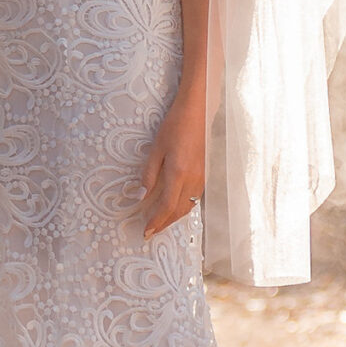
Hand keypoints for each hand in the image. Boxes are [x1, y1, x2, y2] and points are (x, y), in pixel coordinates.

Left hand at [139, 93, 205, 237]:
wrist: (197, 113)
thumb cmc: (174, 127)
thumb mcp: (156, 149)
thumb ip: (149, 174)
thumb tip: (141, 197)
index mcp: (179, 174)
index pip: (166, 206)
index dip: (156, 222)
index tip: (146, 232)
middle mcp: (192, 180)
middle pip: (178, 211)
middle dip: (164, 224)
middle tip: (150, 233)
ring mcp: (201, 178)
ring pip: (188, 207)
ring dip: (173, 218)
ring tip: (160, 223)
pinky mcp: (204, 174)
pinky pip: (194, 199)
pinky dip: (182, 208)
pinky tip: (174, 207)